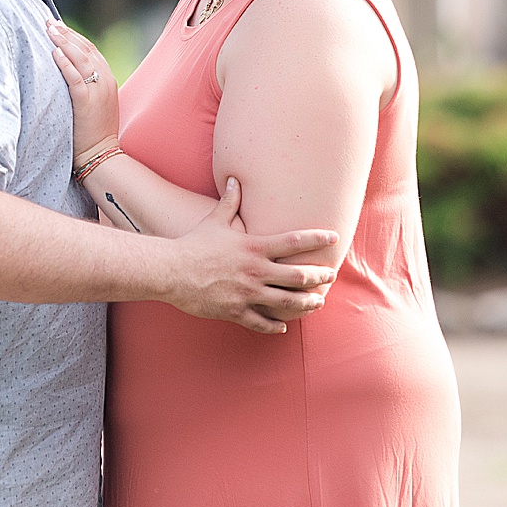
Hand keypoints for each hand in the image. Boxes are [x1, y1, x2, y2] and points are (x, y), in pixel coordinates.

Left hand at [49, 23, 119, 162]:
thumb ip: (86, 83)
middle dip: (66, 33)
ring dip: (64, 42)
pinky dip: (65, 63)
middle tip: (49, 22)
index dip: (73, 35)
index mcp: (107, 78)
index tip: (57, 25)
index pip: (89, 49)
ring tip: (49, 30)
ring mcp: (98, 91)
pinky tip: (54, 53)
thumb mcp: (95, 101)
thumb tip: (65, 68)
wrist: (101, 155)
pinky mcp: (87, 102)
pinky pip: (75, 78)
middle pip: (84, 49)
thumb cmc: (93, 131)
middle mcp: (105, 80)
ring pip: (80, 58)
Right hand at [160, 182, 338, 332]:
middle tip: (331, 277)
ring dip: (306, 303)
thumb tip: (234, 179)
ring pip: (286, 303)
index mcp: (254, 247)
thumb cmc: (195, 244)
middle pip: (297, 276)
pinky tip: (283, 327)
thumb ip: (230, 202)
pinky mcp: (236, 312)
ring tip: (318, 302)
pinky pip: (262, 323)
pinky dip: (275, 326)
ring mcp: (248, 294)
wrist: (173, 271)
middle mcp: (256, 271)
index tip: (333, 237)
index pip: (293, 242)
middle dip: (318, 277)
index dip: (316, 239)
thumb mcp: (215, 220)